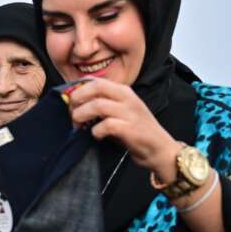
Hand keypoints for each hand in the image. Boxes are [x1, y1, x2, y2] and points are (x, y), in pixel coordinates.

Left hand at [65, 78, 180, 179]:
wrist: (161, 150)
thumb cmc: (135, 132)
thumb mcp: (119, 112)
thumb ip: (101, 105)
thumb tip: (73, 105)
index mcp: (123, 91)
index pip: (95, 81)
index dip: (77, 89)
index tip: (69, 102)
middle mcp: (127, 98)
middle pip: (95, 87)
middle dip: (77, 98)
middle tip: (71, 113)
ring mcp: (130, 113)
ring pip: (98, 105)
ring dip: (82, 115)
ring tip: (78, 126)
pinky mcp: (131, 129)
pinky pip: (106, 125)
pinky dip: (95, 131)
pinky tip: (96, 136)